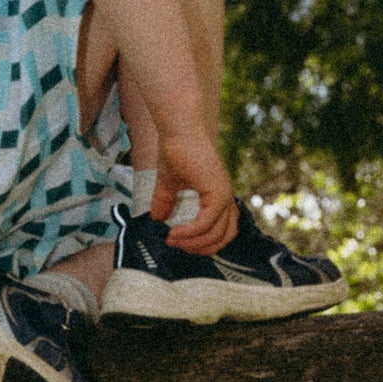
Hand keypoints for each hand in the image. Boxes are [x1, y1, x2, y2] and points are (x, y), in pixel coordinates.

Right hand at [152, 129, 236, 252]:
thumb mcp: (167, 183)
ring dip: (193, 243)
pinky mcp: (218, 193)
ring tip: (173, 240)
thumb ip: (164, 202)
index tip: (179, 241)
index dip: (201, 243)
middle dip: (199, 249)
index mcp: (218, 197)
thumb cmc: (176, 150)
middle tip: (177, 246)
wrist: (179, 132)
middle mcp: (225, 198)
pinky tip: (174, 232)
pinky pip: (207, 224)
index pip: (221, 231)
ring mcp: (224, 196)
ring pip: (217, 235)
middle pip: (223, 239)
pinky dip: (191, 233)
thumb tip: (157, 220)